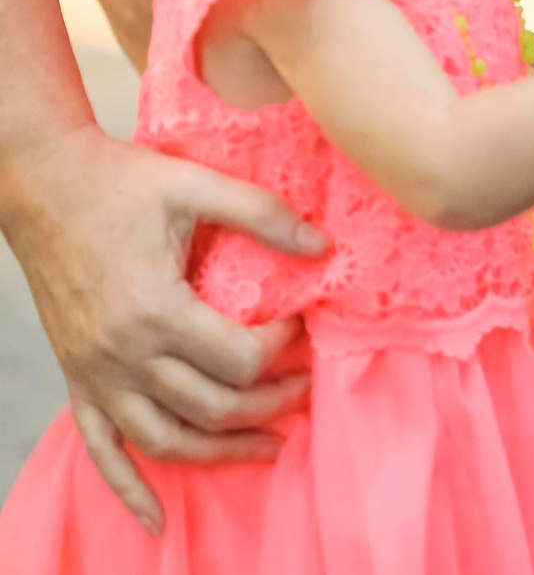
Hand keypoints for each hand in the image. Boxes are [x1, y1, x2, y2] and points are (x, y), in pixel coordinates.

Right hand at [0, 129, 324, 535]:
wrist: (42, 183)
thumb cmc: (119, 181)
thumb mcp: (196, 184)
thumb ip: (262, 214)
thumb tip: (323, 247)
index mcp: (154, 310)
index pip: (239, 358)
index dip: (282, 347)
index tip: (301, 322)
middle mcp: (122, 354)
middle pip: (211, 406)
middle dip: (270, 403)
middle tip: (307, 387)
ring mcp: (94, 373)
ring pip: (165, 440)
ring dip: (221, 453)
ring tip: (271, 447)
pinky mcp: (77, 377)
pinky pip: (100, 449)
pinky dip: (128, 489)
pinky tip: (155, 520)